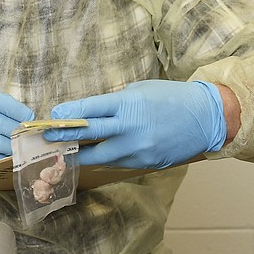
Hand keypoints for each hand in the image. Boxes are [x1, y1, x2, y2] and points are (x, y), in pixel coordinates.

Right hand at [0, 90, 33, 183]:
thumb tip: (26, 117)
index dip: (16, 107)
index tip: (28, 115)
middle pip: (1, 123)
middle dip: (18, 130)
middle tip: (27, 134)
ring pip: (0, 143)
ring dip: (13, 146)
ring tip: (18, 146)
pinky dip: (2, 158)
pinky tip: (5, 156)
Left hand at [44, 80, 225, 169]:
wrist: (206, 118)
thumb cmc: (171, 97)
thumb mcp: (140, 90)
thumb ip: (115, 103)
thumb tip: (89, 113)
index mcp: (129, 104)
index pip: (90, 110)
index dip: (68, 114)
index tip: (52, 115)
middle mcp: (131, 128)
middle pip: (89, 134)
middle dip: (65, 136)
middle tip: (47, 136)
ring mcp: (139, 149)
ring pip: (100, 156)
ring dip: (81, 153)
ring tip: (65, 151)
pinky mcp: (146, 162)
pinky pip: (118, 163)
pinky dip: (105, 158)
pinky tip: (95, 154)